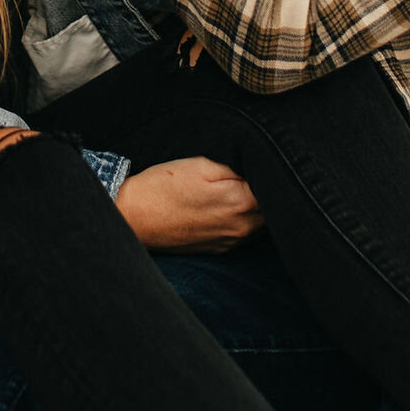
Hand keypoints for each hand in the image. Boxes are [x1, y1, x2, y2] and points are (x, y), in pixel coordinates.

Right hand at [116, 156, 263, 249]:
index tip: (265, 160)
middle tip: (253, 172)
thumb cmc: (164, 187)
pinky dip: (243, 219)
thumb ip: (238, 166)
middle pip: (274, 208)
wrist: (133, 217)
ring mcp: (231, 242)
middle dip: (269, 190)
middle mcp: (242, 227)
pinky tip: (225, 206)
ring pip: (261, 222)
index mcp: (241, 202)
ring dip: (258, 207)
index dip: (272, 171)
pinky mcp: (220, 249)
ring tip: (239, 188)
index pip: (276, 187)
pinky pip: (244, 233)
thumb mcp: (201, 164)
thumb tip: (263, 167)